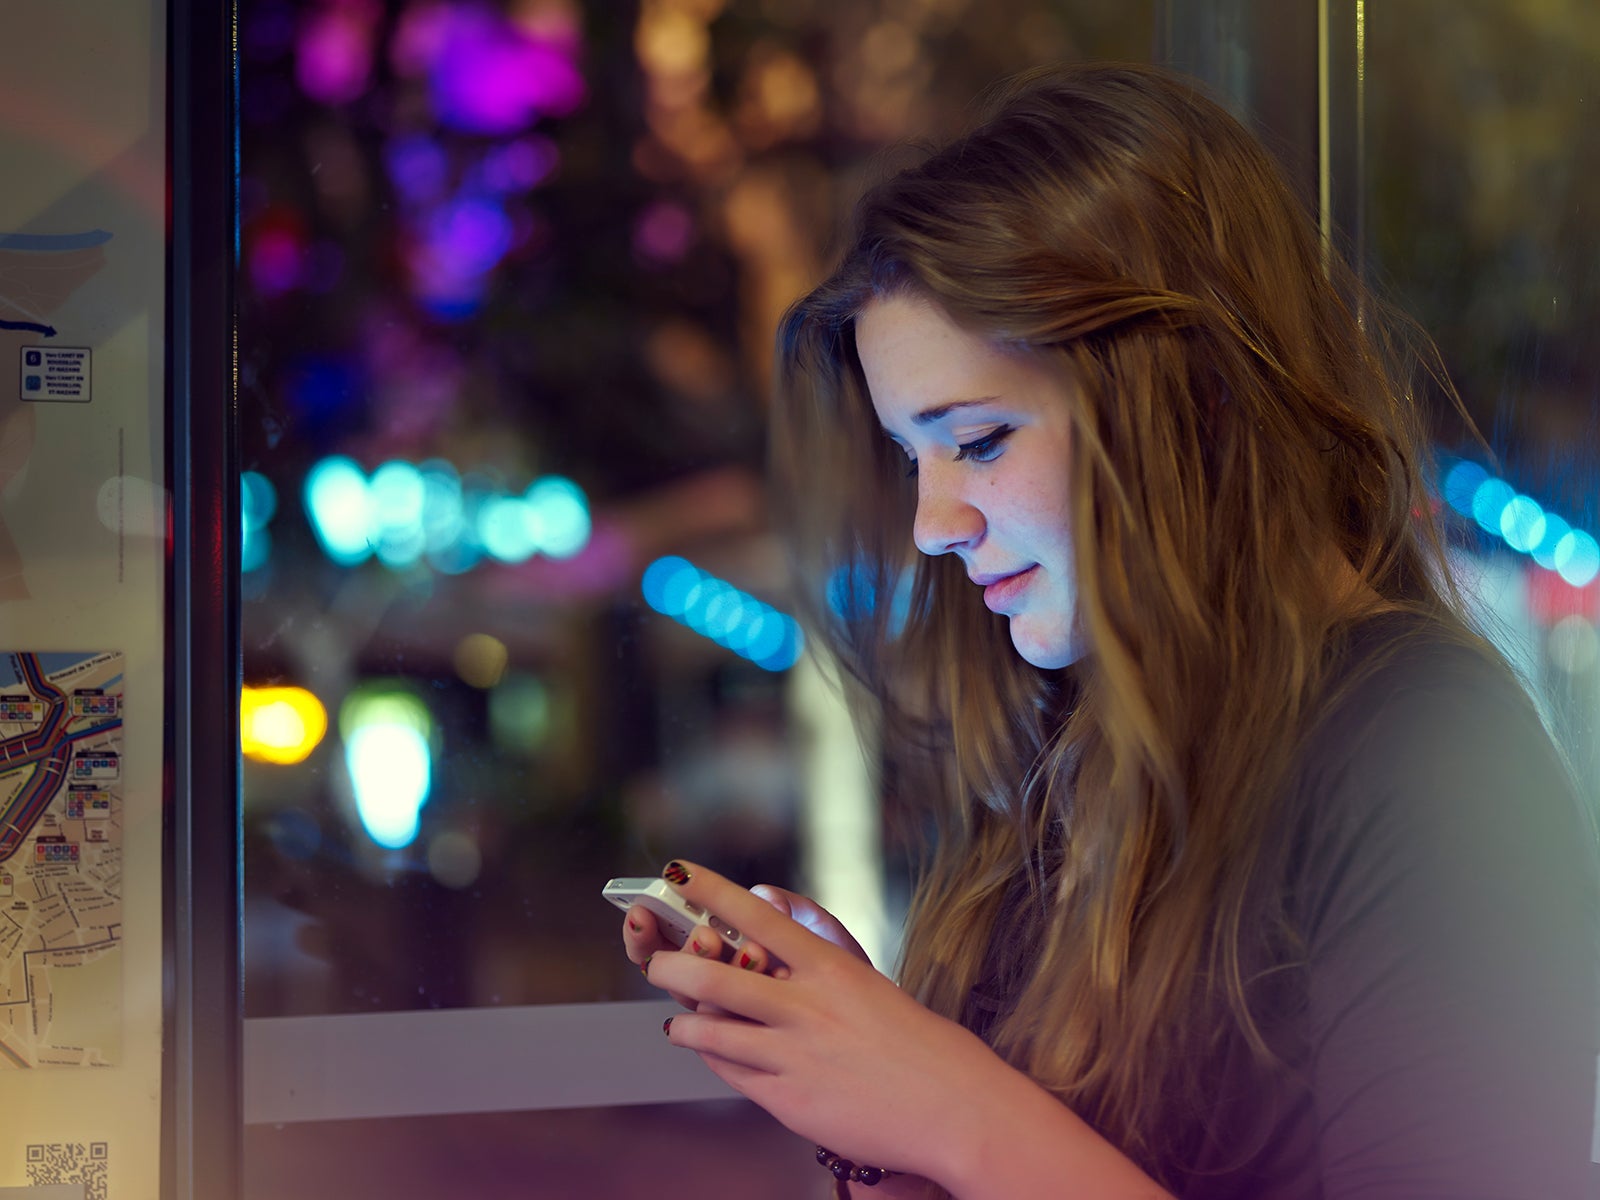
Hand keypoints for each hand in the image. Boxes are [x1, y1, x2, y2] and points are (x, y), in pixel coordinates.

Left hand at [642, 859, 1008, 1186]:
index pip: (758, 916)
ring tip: (676, 1019)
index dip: (711, 891)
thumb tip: (766, 901)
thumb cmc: (914, 1040)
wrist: (953, 1107)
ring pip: (711, 1029)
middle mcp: (807, 1006)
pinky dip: (712, 1056)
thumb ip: (815, 945)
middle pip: (717, 974)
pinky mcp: (788, 1100)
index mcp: (830, 968)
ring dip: (684, 1020)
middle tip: (656, 960)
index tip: (678, 871)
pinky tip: (707, 1050)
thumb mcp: (866, 980)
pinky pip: (730, 1072)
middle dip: (673, 964)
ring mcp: (794, 1055)